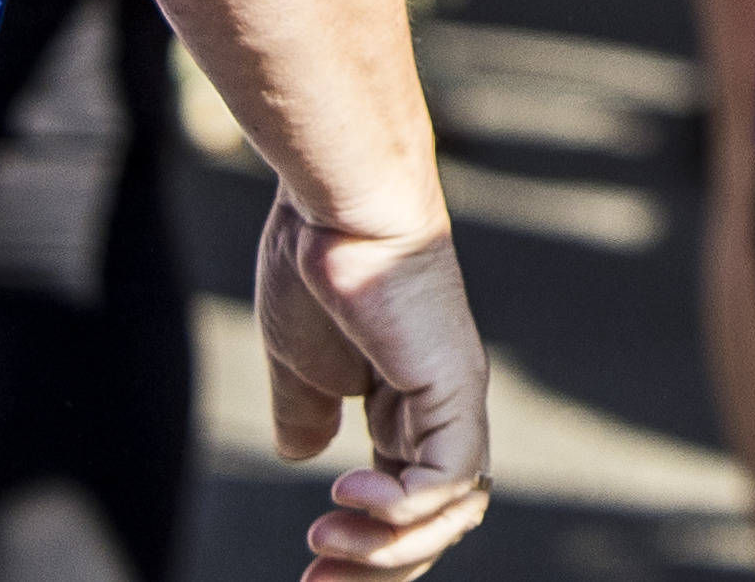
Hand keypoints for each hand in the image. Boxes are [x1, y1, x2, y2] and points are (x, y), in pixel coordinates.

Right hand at [254, 189, 492, 571]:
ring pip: (452, 512)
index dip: (362, 550)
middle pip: (435, 522)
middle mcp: (441, 410)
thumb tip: (304, 455)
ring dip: (387, 549)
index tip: (307, 577)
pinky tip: (346, 489)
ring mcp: (455, 399)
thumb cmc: (315, 268)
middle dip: (377, 570)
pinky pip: (449, 480)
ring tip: (325, 540)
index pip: (405, 504)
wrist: (336, 209)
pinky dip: (401, 507)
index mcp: (406, 407)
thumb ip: (306, 411)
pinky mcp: (455, 387)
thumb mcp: (298, 364)